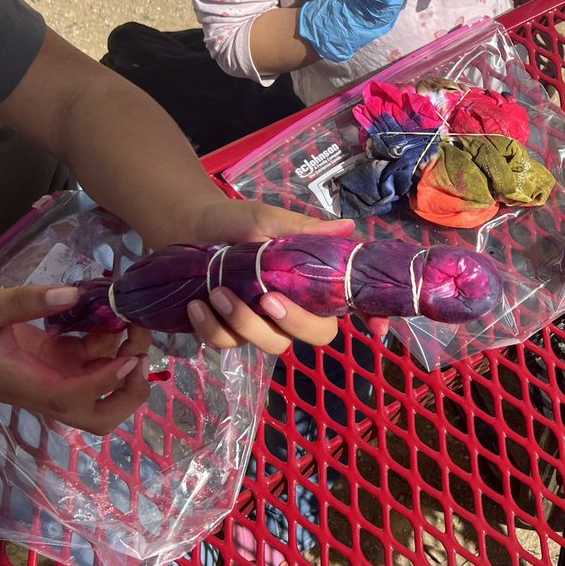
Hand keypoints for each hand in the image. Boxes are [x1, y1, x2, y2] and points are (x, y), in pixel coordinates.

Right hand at [0, 286, 151, 434]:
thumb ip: (25, 301)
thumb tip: (72, 294)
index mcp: (26, 385)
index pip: (74, 397)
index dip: (107, 382)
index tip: (128, 357)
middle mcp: (47, 388)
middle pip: (99, 415)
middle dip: (128, 392)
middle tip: (138, 352)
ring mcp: (54, 376)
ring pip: (103, 387)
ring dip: (125, 361)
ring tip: (131, 322)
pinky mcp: (55, 360)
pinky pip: (92, 358)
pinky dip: (108, 342)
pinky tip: (110, 312)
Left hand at [175, 200, 389, 351]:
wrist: (187, 227)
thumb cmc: (235, 222)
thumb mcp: (268, 220)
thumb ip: (304, 230)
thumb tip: (347, 227)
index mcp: (313, 280)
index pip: (351, 301)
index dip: (371, 316)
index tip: (377, 328)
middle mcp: (296, 307)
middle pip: (318, 335)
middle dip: (296, 324)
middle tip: (268, 300)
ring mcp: (264, 324)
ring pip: (273, 345)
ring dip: (245, 324)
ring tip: (217, 293)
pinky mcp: (231, 332)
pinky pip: (230, 344)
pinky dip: (213, 329)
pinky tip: (198, 305)